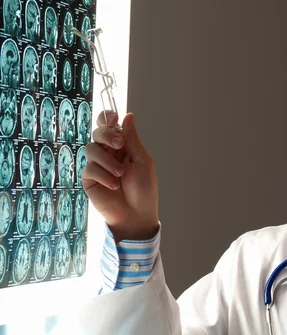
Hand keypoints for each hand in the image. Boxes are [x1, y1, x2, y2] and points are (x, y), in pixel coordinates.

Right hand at [82, 112, 158, 241]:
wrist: (137, 214)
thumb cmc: (144, 189)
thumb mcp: (143, 161)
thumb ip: (133, 139)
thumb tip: (128, 115)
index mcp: (122, 146)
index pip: (109, 126)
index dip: (107, 118)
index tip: (113, 117)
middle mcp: (108, 153)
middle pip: (97, 132)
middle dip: (106, 135)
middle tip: (119, 145)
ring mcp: (97, 165)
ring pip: (91, 148)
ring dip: (108, 161)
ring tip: (121, 174)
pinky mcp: (89, 179)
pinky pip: (90, 168)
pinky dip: (103, 175)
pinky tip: (114, 186)